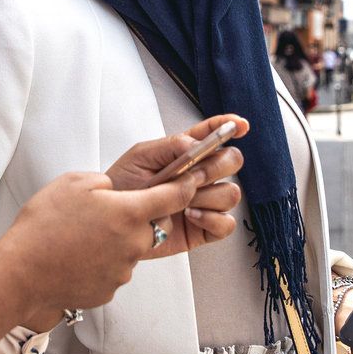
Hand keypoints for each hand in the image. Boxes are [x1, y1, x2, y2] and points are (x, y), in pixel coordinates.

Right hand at [0, 170, 207, 320]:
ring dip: (117, 242)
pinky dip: (103, 263)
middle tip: (110, 214)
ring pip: (132, 250)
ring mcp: (124, 270)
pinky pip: (115, 271)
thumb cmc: (45, 225)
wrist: (22, 273)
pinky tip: (77, 257)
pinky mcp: (110, 290)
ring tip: (83, 238)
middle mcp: (135, 243)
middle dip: (142, 218)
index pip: (175, 196)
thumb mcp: (74, 182)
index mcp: (131, 212)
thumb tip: (114, 189)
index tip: (192, 179)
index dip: (186, 185)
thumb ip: (105, 181)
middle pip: (156, 226)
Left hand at [105, 115, 248, 256]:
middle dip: (217, 166)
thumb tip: (198, 144)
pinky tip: (190, 216)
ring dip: (208, 196)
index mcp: (186, 153)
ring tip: (183, 201)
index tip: (240, 125)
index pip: (214, 134)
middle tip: (194, 175)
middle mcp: (199, 176)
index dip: (231, 126)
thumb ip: (171, 146)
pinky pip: (226, 224)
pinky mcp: (204, 228)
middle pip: (232, 161)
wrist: (111, 220)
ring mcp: (204, 202)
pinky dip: (211, 219)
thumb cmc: (122, 187)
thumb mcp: (141, 157)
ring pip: (231, 193)